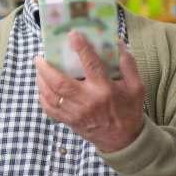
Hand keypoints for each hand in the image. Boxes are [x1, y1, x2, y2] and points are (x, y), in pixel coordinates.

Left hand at [35, 35, 146, 151]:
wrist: (124, 140)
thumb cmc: (129, 110)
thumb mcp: (137, 87)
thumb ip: (128, 65)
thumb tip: (118, 43)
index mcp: (105, 90)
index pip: (90, 64)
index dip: (81, 48)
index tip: (72, 34)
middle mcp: (88, 101)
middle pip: (60, 82)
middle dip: (46, 67)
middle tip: (39, 57)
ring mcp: (76, 113)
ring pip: (51, 95)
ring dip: (41, 81)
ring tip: (38, 69)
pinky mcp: (69, 122)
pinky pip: (50, 109)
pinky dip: (42, 97)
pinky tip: (41, 88)